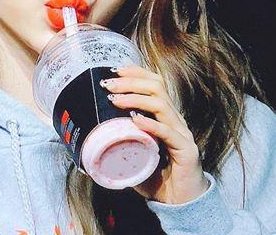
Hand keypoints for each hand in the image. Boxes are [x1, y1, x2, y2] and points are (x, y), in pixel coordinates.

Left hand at [102, 65, 209, 203]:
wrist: (181, 204)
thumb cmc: (155, 176)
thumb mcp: (133, 153)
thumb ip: (118, 142)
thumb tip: (89, 138)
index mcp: (164, 115)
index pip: (154, 82)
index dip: (135, 72)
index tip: (114, 70)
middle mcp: (174, 119)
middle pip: (156, 87)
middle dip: (130, 81)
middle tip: (108, 84)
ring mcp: (181, 133)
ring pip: (161, 104)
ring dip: (135, 98)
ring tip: (115, 100)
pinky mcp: (186, 150)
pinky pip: (168, 132)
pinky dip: (151, 124)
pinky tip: (135, 121)